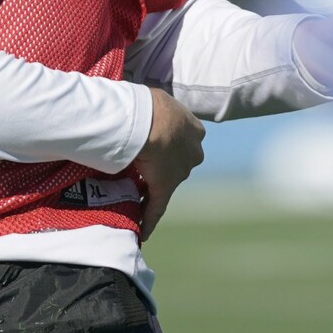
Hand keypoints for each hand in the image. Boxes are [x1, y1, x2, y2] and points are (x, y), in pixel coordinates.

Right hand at [130, 86, 204, 238]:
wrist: (149, 122)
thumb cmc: (149, 106)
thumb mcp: (159, 101)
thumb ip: (157, 110)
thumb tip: (139, 110)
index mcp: (195, 130)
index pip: (183, 141)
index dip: (170, 146)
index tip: (156, 148)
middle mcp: (193, 152)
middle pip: (178, 163)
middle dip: (164, 166)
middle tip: (144, 169)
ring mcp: (181, 172)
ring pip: (167, 182)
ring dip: (154, 190)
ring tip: (137, 195)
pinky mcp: (166, 188)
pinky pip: (157, 206)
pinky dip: (150, 219)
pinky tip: (144, 231)